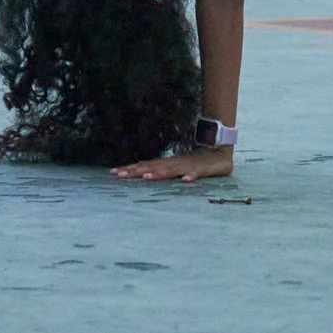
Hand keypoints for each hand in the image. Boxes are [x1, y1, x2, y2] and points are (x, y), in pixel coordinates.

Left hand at [112, 145, 233, 182]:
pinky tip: (185, 180)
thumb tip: (144, 174)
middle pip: (152, 167)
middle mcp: (174, 163)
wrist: (219, 152)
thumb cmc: (196, 162)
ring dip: (159, 174)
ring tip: (147, 177)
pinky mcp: (202, 170)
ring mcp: (187, 166)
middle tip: (119, 174)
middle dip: (136, 171)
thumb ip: (163, 171)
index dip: (130, 169)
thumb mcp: (176, 168)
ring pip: (171, 170)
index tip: (113, 172)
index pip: (145, 165)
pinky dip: (190, 176)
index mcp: (167, 164)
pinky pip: (196, 173)